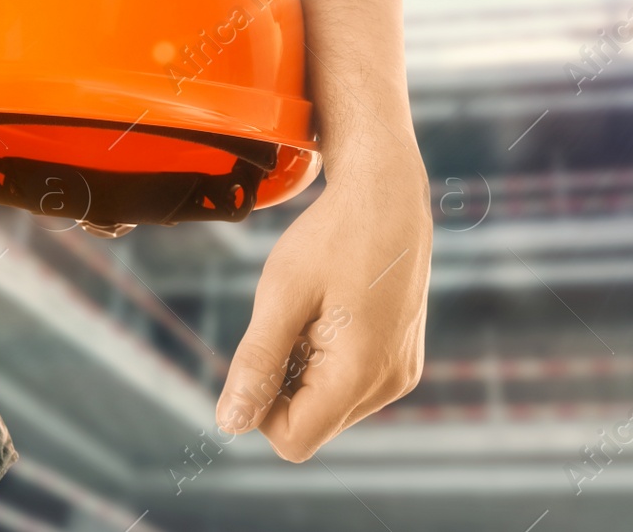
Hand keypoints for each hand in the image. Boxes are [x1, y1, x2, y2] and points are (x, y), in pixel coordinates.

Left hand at [214, 146, 430, 460]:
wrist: (386, 192)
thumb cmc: (332, 235)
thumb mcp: (282, 294)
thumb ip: (257, 362)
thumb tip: (229, 423)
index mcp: (360, 373)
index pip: (293, 440)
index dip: (260, 408)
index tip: (259, 352)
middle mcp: (390, 384)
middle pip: (312, 424)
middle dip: (285, 383)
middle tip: (291, 319)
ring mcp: (401, 372)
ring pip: (329, 405)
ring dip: (306, 370)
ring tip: (316, 310)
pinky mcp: (403, 357)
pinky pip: (350, 383)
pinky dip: (329, 358)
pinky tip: (333, 309)